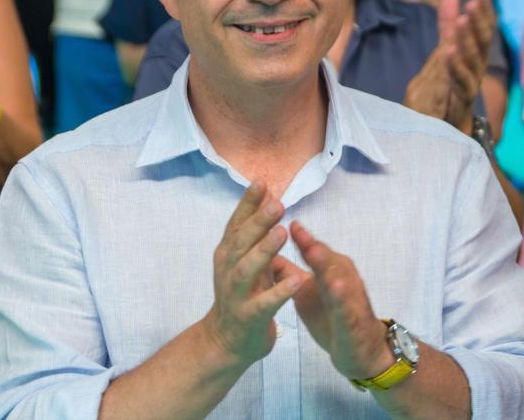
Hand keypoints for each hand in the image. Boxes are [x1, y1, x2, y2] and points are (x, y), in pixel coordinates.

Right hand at [200, 183, 305, 367]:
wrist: (226, 340)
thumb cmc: (243, 292)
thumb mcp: (246, 258)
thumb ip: (255, 229)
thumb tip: (267, 192)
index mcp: (228, 254)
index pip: (237, 223)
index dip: (248, 203)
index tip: (262, 182)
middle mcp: (227, 271)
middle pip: (241, 242)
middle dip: (258, 221)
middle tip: (277, 204)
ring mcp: (236, 295)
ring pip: (247, 270)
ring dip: (264, 250)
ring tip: (283, 233)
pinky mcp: (248, 317)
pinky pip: (265, 303)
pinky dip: (280, 291)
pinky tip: (298, 279)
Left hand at [281, 221, 391, 381]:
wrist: (360, 349)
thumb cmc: (332, 315)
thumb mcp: (307, 291)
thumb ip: (290, 272)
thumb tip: (267, 252)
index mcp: (331, 270)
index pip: (312, 250)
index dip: (297, 234)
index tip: (282, 221)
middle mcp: (344, 278)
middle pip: (327, 258)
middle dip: (312, 243)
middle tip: (293, 226)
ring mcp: (352, 298)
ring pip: (341, 277)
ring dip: (328, 264)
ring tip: (313, 251)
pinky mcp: (356, 320)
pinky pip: (349, 306)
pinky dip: (343, 296)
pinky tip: (336, 286)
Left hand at [440, 0, 493, 128]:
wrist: (447, 131)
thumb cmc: (449, 90)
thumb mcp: (446, 51)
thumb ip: (447, 26)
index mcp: (474, 57)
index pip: (483, 31)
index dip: (483, 13)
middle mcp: (476, 70)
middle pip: (482, 43)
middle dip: (479, 22)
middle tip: (475, 1)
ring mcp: (470, 86)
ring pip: (473, 61)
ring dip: (468, 40)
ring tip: (462, 20)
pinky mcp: (460, 103)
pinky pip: (460, 83)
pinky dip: (455, 66)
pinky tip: (450, 51)